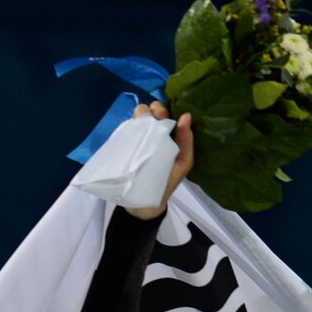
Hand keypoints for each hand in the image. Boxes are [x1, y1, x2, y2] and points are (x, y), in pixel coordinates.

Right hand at [125, 101, 193, 220]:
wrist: (145, 203)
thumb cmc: (167, 182)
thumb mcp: (183, 163)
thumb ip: (186, 141)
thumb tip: (186, 116)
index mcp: (168, 135)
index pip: (164, 113)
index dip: (162, 109)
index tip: (162, 115)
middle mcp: (153, 133)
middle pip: (150, 110)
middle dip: (153, 109)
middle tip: (154, 119)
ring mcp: (138, 138)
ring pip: (138, 116)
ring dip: (141, 115)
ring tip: (143, 126)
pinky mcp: (125, 145)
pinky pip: (127, 129)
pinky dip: (130, 126)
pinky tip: (134, 132)